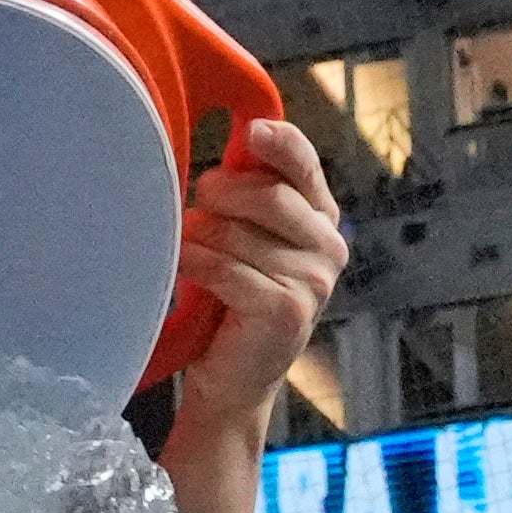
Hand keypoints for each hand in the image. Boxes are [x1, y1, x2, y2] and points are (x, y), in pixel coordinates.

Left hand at [167, 119, 346, 433]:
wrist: (232, 382)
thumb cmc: (230, 303)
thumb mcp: (245, 241)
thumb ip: (248, 199)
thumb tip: (229, 147)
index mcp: (322, 221)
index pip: (305, 166)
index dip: (279, 143)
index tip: (250, 130)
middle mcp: (328, 248)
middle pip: (268, 195)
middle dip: (221, 193)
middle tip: (197, 202)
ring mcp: (312, 281)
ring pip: (239, 234)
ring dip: (200, 236)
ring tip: (186, 247)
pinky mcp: (286, 310)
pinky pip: (226, 269)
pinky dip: (195, 264)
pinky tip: (183, 267)